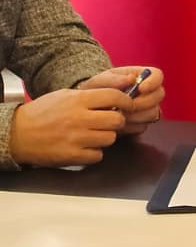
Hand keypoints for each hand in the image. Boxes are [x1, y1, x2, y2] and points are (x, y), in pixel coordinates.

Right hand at [9, 87, 127, 166]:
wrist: (17, 134)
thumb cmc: (43, 113)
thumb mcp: (66, 95)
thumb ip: (93, 93)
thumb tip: (122, 89)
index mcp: (78, 100)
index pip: (115, 97)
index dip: (126, 101)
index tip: (127, 105)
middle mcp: (79, 119)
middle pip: (117, 120)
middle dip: (118, 121)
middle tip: (111, 121)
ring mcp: (75, 139)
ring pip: (110, 138)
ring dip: (106, 137)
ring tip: (95, 134)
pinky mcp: (71, 156)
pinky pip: (98, 155)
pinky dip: (95, 152)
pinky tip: (86, 146)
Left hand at [79, 66, 165, 134]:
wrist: (87, 109)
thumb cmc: (96, 90)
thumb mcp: (100, 81)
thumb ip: (113, 79)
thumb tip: (131, 79)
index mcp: (141, 76)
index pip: (157, 75)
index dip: (153, 82)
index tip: (140, 88)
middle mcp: (148, 92)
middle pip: (159, 95)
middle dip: (143, 102)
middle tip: (126, 106)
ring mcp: (147, 108)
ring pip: (153, 113)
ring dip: (136, 116)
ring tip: (119, 115)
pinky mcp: (141, 123)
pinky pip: (142, 127)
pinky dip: (130, 126)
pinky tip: (118, 124)